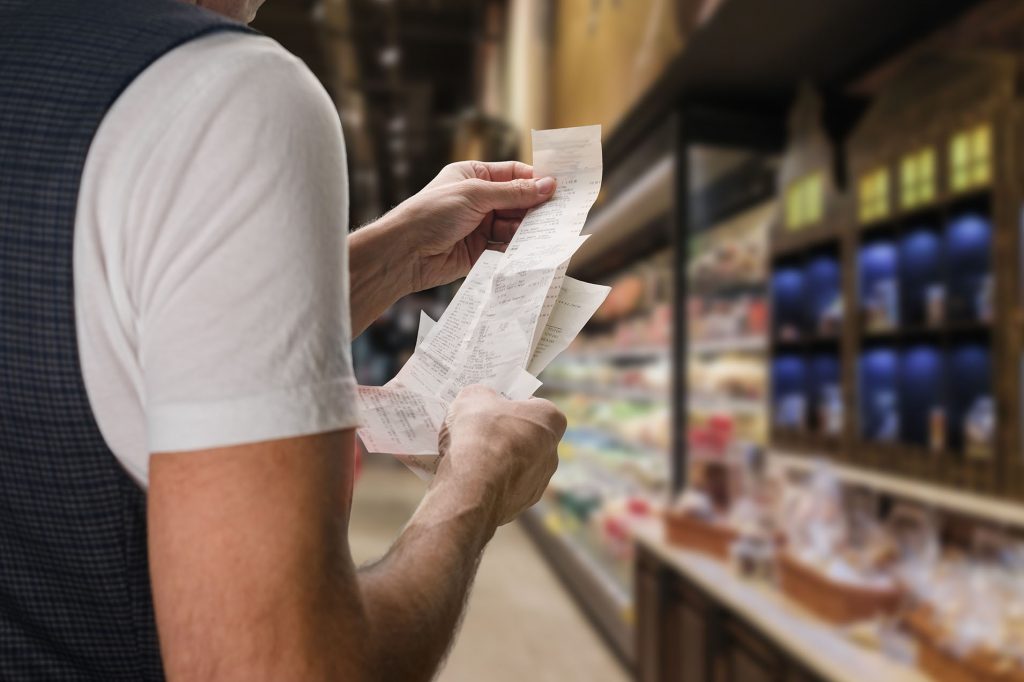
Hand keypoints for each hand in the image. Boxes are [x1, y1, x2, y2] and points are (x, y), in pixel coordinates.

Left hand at [385, 161, 555, 292]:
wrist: (405, 253)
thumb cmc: (431, 213)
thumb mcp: (475, 195)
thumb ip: (512, 193)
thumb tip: (548, 186)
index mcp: (473, 176)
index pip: (512, 174)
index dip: (535, 180)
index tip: (559, 186)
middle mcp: (478, 200)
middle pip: (517, 201)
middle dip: (535, 206)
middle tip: (560, 212)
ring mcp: (480, 226)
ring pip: (514, 225)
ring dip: (529, 229)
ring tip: (547, 232)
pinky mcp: (480, 252)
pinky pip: (506, 247)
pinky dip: (518, 248)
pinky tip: (532, 248)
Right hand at [434, 385, 566, 526]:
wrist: (471, 486)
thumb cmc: (479, 434)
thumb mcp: (473, 396)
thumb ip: (482, 395)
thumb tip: (481, 400)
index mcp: (550, 420)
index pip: (535, 405)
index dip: (512, 404)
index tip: (492, 407)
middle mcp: (552, 452)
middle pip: (526, 437)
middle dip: (504, 434)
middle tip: (477, 432)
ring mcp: (538, 482)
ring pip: (516, 466)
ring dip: (496, 461)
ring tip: (466, 457)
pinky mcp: (521, 505)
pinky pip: (503, 488)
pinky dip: (489, 484)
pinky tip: (467, 479)